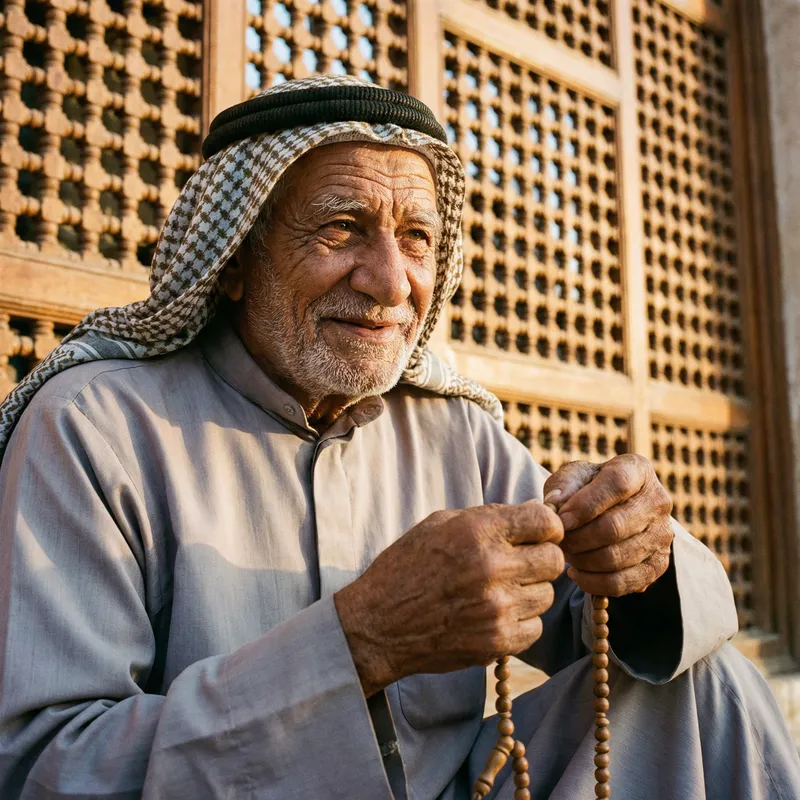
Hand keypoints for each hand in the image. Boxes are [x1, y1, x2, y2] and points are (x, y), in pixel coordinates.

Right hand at [334, 501, 564, 695]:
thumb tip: (535, 513)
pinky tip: (494, 615)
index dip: (546, 526)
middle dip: (540, 558)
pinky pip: (536, 628)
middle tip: (519, 564)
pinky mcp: (498, 642)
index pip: (546, 521)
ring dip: (528, 592)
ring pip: (547, 595)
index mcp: (477, 531)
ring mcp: (497, 608)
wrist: (378, 624)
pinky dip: (520, 622)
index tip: (537, 534)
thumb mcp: (439, 524)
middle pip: (554, 559)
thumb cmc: (407, 567)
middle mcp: (491, 567)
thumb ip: (489, 517)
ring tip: (498, 591)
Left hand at [543, 454, 673, 596]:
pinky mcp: (659, 564)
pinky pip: (624, 583)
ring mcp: (662, 534)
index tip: (561, 519)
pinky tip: (577, 573)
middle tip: (559, 541)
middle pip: (615, 526)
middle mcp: (657, 501)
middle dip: (578, 538)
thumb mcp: (572, 477)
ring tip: (566, 554)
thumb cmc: (586, 489)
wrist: (611, 510)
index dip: (585, 504)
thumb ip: (563, 486)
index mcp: (637, 470)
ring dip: (583, 561)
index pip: (617, 484)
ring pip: (617, 558)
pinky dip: (594, 582)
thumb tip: (555, 505)